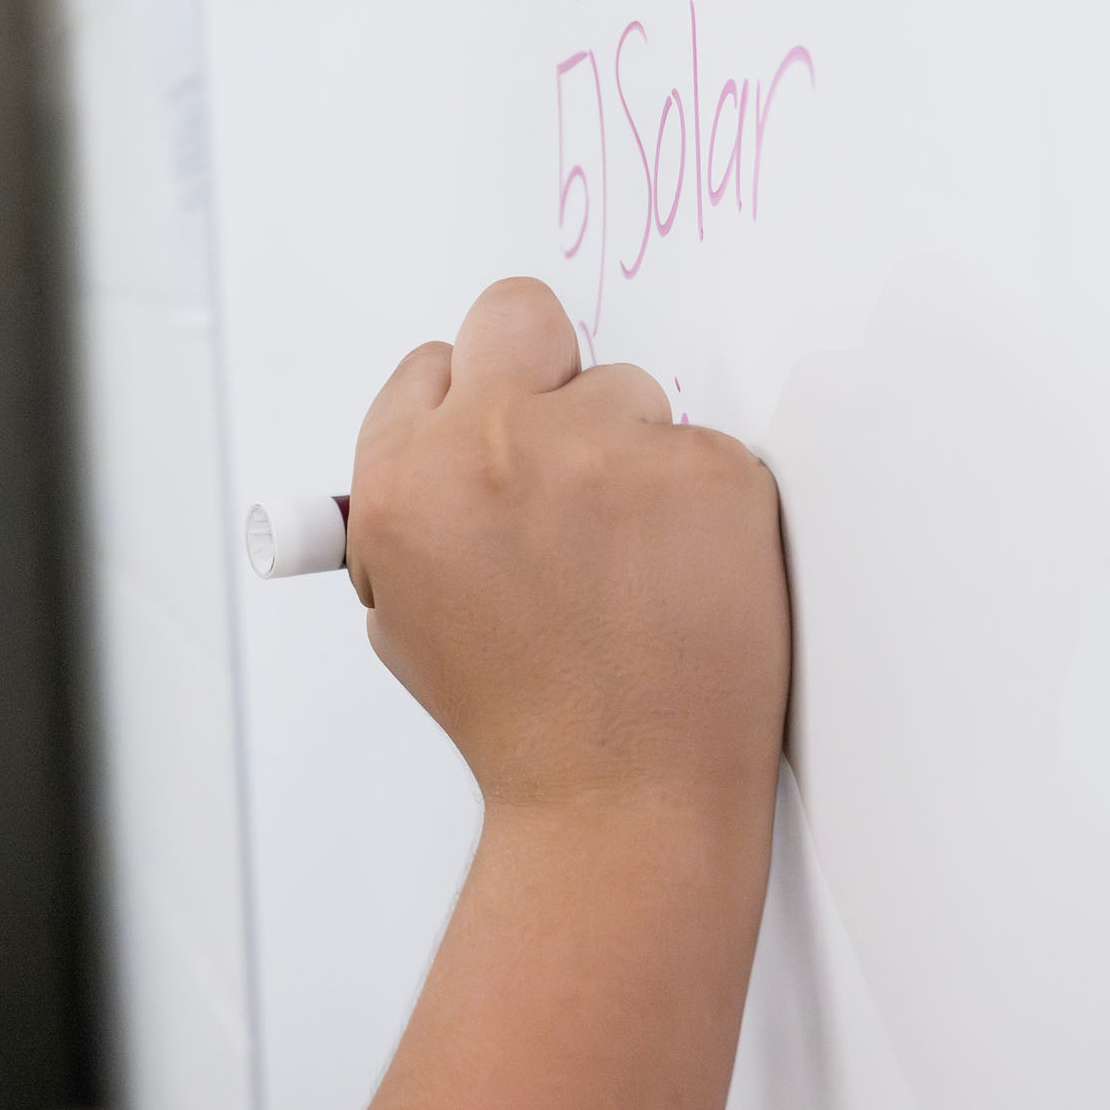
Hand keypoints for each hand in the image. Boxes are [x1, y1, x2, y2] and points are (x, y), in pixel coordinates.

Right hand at [346, 278, 789, 814]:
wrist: (622, 796)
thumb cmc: (519, 720)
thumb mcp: (407, 614)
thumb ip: (413, 511)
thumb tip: (438, 442)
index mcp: (403, 480)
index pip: (433, 364)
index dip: (472, 404)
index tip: (500, 438)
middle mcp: (492, 447)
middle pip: (518, 313)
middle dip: (542, 365)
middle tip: (569, 438)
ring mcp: (605, 451)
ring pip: (628, 390)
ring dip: (632, 454)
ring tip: (633, 558)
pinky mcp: (705, 468)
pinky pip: (704, 449)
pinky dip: (701, 506)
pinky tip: (684, 578)